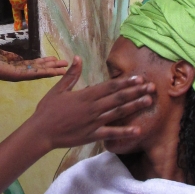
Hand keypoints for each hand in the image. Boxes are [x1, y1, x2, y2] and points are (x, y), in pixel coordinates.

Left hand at [0, 44, 67, 81]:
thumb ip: (9, 55)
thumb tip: (16, 57)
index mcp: (15, 66)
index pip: (33, 65)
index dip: (45, 62)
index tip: (55, 59)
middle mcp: (19, 71)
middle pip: (40, 69)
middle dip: (53, 66)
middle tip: (66, 64)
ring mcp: (19, 74)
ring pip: (40, 72)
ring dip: (53, 70)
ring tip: (65, 68)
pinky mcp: (17, 75)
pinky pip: (34, 73)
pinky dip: (46, 72)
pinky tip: (55, 71)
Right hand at [30, 57, 152, 150]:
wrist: (41, 132)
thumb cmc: (48, 110)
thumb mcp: (58, 89)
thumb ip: (71, 75)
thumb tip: (78, 58)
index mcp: (85, 95)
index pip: (110, 87)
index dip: (126, 82)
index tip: (139, 78)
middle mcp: (93, 107)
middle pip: (118, 98)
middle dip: (136, 92)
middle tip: (152, 87)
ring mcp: (94, 122)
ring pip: (118, 113)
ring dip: (135, 106)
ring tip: (149, 101)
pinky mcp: (93, 135)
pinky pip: (111, 133)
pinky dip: (125, 132)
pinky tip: (138, 130)